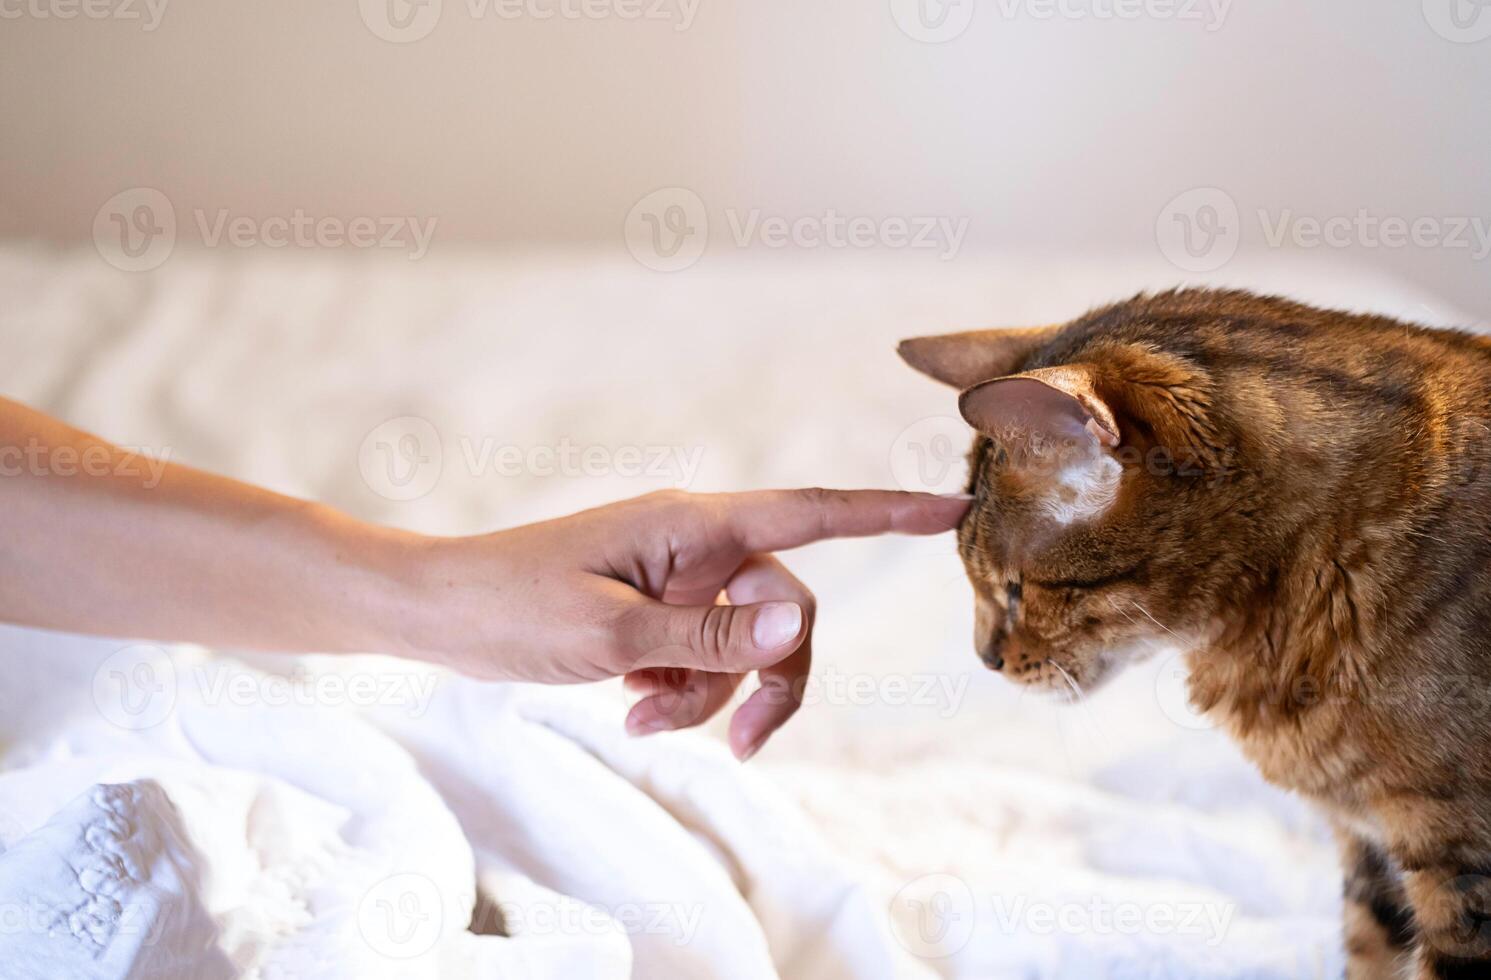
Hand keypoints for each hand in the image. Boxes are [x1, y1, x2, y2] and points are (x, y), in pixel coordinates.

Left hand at [407, 489, 968, 759]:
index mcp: (695, 527)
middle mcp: (698, 547)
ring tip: (638, 719)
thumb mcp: (613, 636)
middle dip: (767, 681)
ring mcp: (680, 582)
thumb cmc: (512, 605)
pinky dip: (680, 696)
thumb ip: (711, 637)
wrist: (439, 615)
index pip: (812, 514)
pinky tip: (628, 713)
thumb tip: (800, 626)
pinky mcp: (659, 614)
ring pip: (744, 648)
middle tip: (736, 744)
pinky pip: (704, 662)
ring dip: (708, 698)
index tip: (952, 509)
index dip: (887, 513)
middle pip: (784, 613)